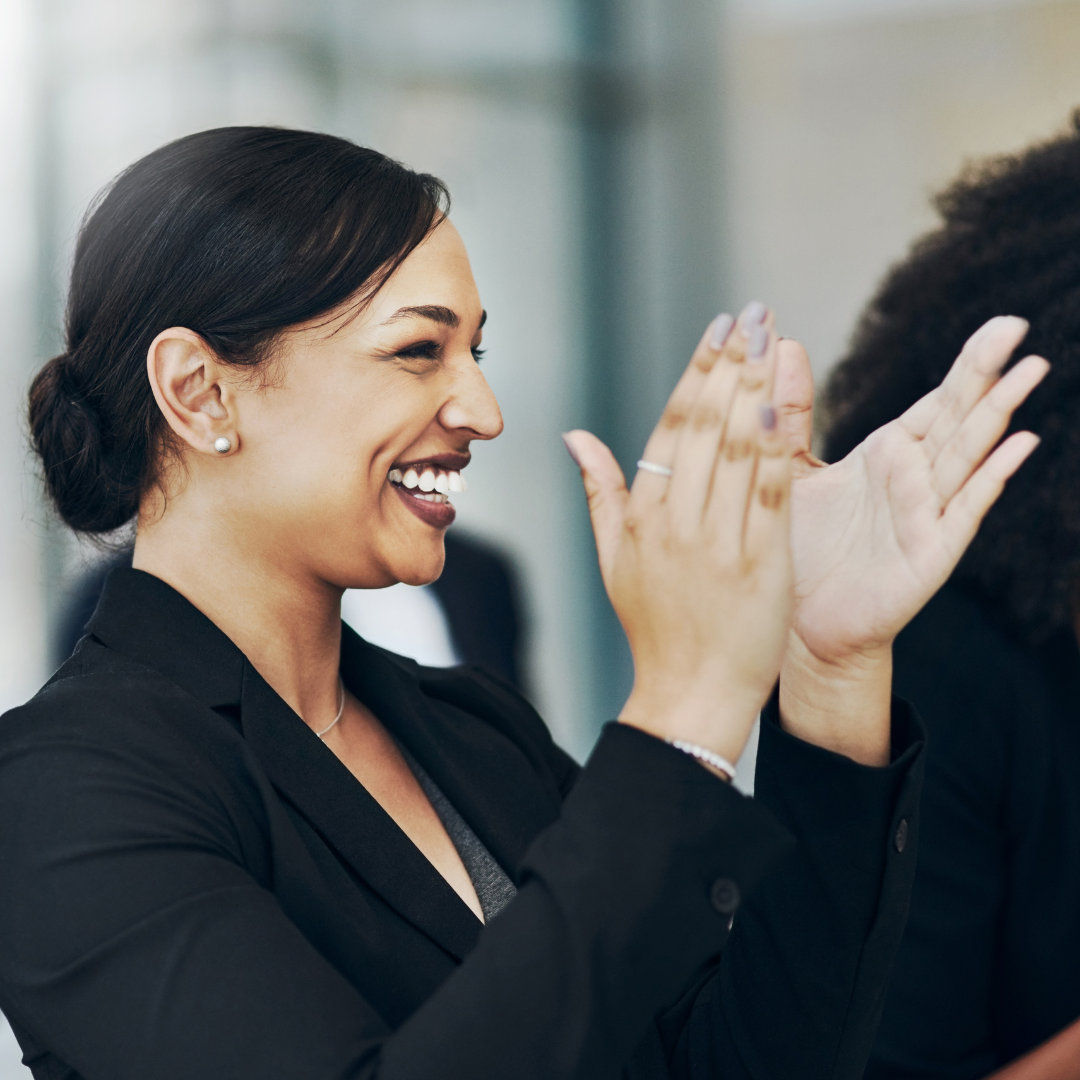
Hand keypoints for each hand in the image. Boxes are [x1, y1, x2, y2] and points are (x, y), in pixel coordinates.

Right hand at [563, 306, 792, 763]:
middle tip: (755, 313)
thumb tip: (575, 436)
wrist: (690, 695)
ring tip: (775, 339)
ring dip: (757, 389)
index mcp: (640, 517)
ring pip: (737, 451)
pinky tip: (785, 403)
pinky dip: (777, 447)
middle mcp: (674, 523)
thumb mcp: (612, 558)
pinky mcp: (760, 566)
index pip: (670, 427)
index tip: (720, 329)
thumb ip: (599, 491)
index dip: (697, 372)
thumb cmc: (654, 625)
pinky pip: (770, 494)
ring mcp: (717, 544)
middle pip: (705, 427)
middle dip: (731, 364)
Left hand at [779, 315, 1045, 666]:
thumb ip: (790, 411)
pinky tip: (1019, 446)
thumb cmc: (800, 546)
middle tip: (1017, 325)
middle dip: (986, 373)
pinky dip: (990, 478)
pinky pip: (964, 509)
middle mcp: (915, 478)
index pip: (936, 401)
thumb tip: (786, 342)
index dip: (968, 363)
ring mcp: (928, 514)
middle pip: (957, 417)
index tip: (1001, 322)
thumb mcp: (788, 467)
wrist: (799, 621)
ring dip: (997, 415)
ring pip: (966, 455)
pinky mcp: (929, 552)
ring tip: (1029, 370)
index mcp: (888, 454)